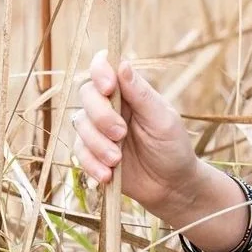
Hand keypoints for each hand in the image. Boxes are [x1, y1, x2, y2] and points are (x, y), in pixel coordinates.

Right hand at [71, 50, 209, 215]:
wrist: (170, 186)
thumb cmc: (173, 147)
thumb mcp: (163, 120)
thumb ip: (141, 94)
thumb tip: (123, 64)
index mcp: (128, 90)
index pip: (104, 67)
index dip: (100, 71)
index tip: (109, 88)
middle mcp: (110, 105)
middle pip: (87, 94)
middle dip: (100, 115)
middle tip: (121, 134)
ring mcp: (98, 129)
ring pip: (80, 124)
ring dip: (97, 144)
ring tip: (117, 160)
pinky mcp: (91, 152)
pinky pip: (78, 152)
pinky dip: (91, 163)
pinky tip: (108, 175)